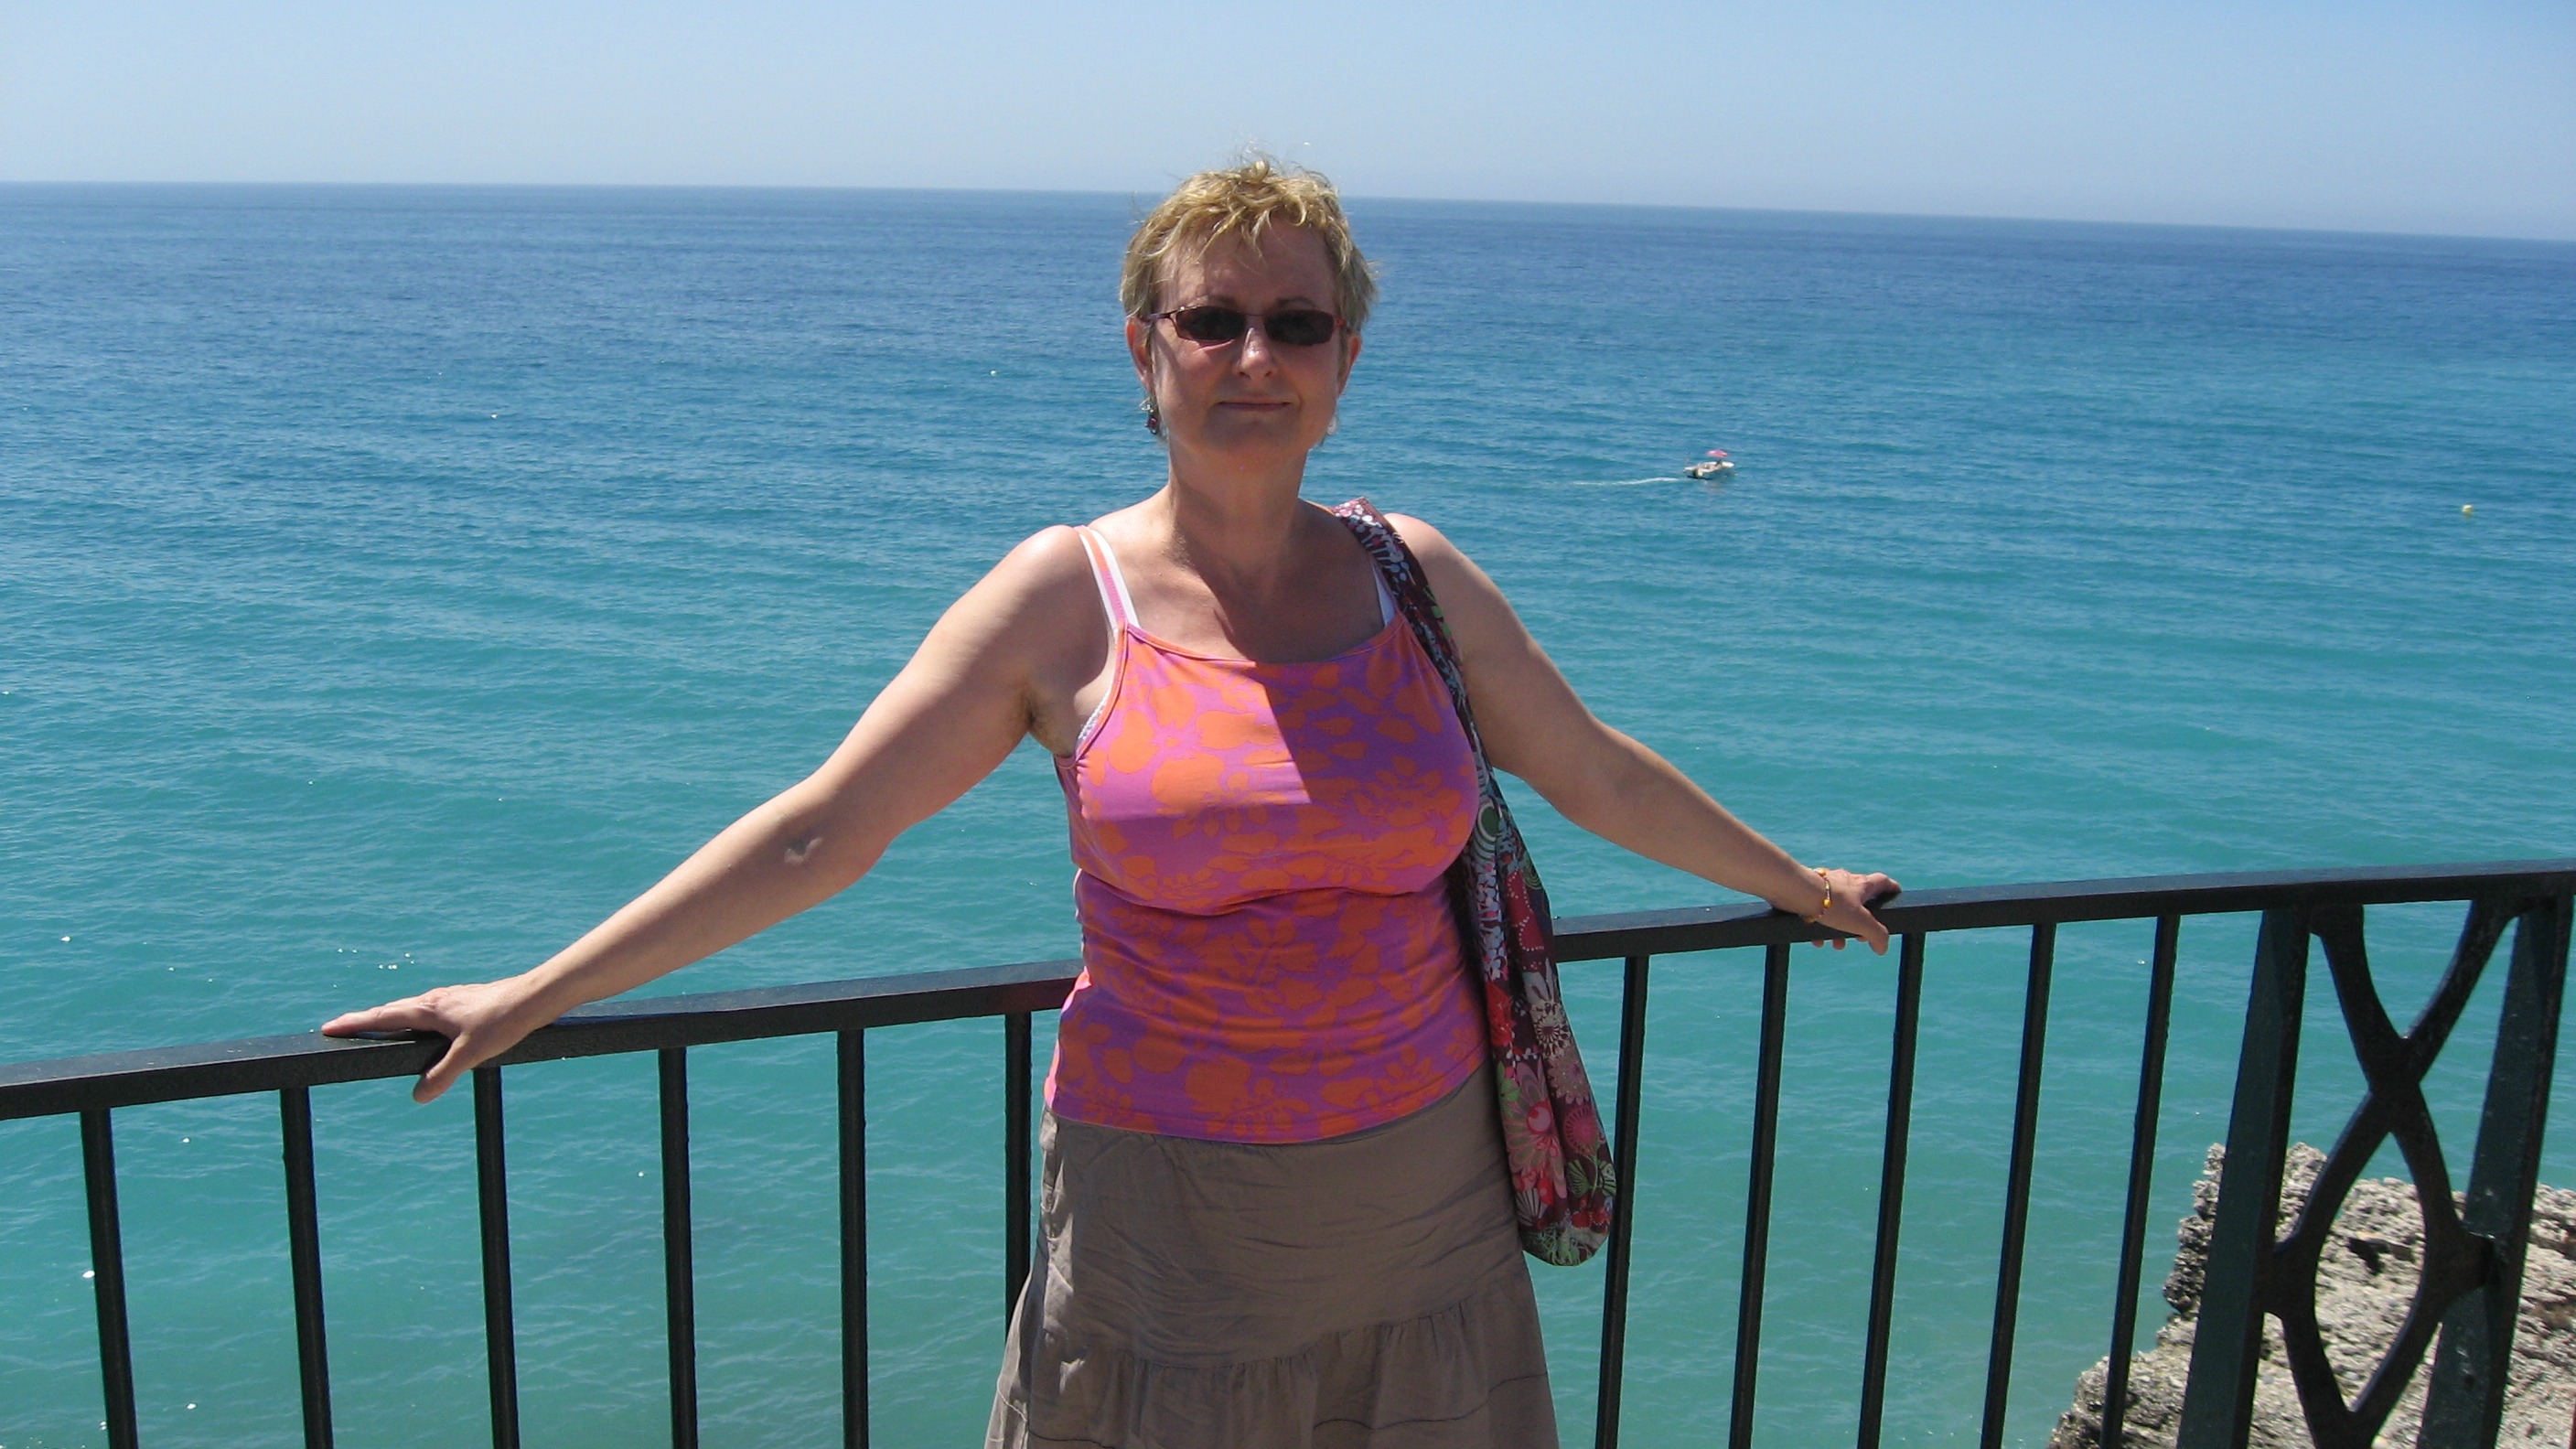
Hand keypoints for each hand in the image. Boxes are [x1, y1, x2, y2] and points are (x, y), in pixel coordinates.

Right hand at [320, 976, 552, 1103]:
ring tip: (376, 1027)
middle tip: (342, 1028)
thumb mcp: (470, 1054)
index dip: (354, 1023)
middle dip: (365, 1020)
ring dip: (390, 1017)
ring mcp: (449, 998)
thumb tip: (418, 1097)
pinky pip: (428, 1010)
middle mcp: (434, 1000)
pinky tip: (424, 1026)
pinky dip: (413, 1017)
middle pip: (391, 1011)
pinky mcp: (464, 1002)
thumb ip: (442, 1075)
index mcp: (428, 1009)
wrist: (534, 997)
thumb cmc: (503, 1021)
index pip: (382, 1017)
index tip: (328, 1027)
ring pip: (411, 1009)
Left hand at [1809, 867, 1900, 953]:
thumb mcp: (1861, 923)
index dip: (1892, 889)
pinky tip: (1816, 940)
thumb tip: (1882, 948)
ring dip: (1839, 928)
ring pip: (1837, 908)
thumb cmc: (1831, 903)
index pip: (1883, 882)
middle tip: (1859, 938)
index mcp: (1862, 884)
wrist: (1796, 891)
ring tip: (1837, 944)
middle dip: (1860, 922)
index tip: (1895, 895)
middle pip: (1859, 901)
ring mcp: (1825, 885)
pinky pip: (1818, 911)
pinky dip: (1821, 926)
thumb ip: (1876, 935)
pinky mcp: (1808, 891)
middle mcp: (1845, 881)